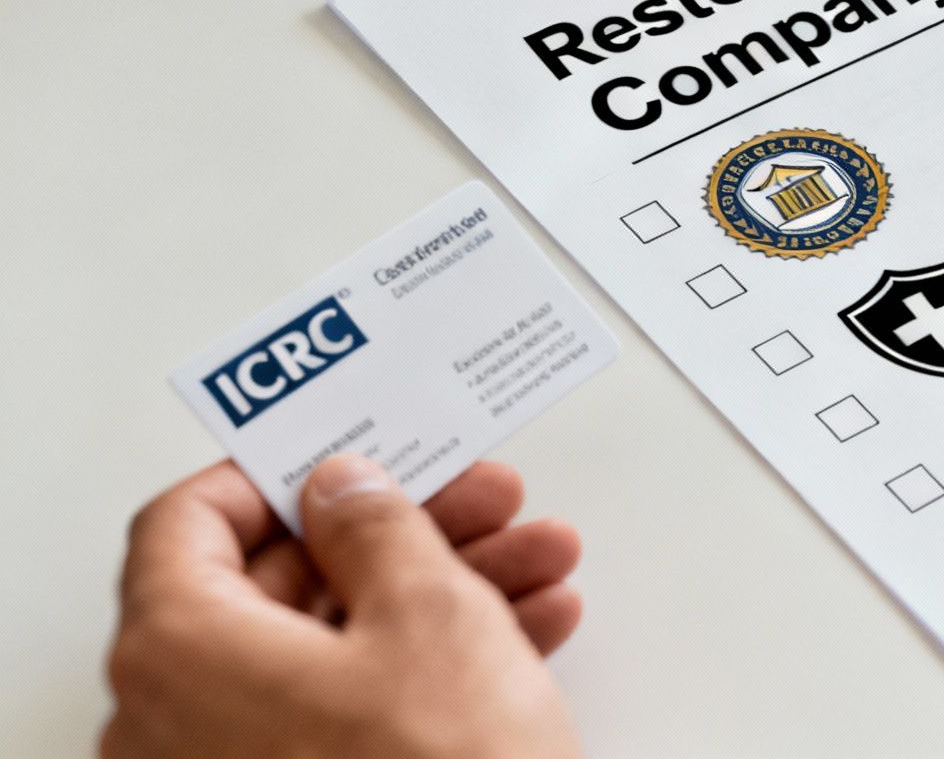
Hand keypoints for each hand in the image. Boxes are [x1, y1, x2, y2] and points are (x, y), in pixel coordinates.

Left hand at [103, 457, 584, 758]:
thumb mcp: (429, 611)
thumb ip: (377, 525)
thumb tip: (345, 491)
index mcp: (178, 651)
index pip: (187, 523)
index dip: (275, 473)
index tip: (345, 451)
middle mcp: (176, 722)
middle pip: (278, 585)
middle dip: (400, 532)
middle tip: (476, 500)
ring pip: (331, 650)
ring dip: (440, 593)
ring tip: (535, 562)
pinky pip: (348, 715)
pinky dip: (428, 667)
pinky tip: (524, 631)